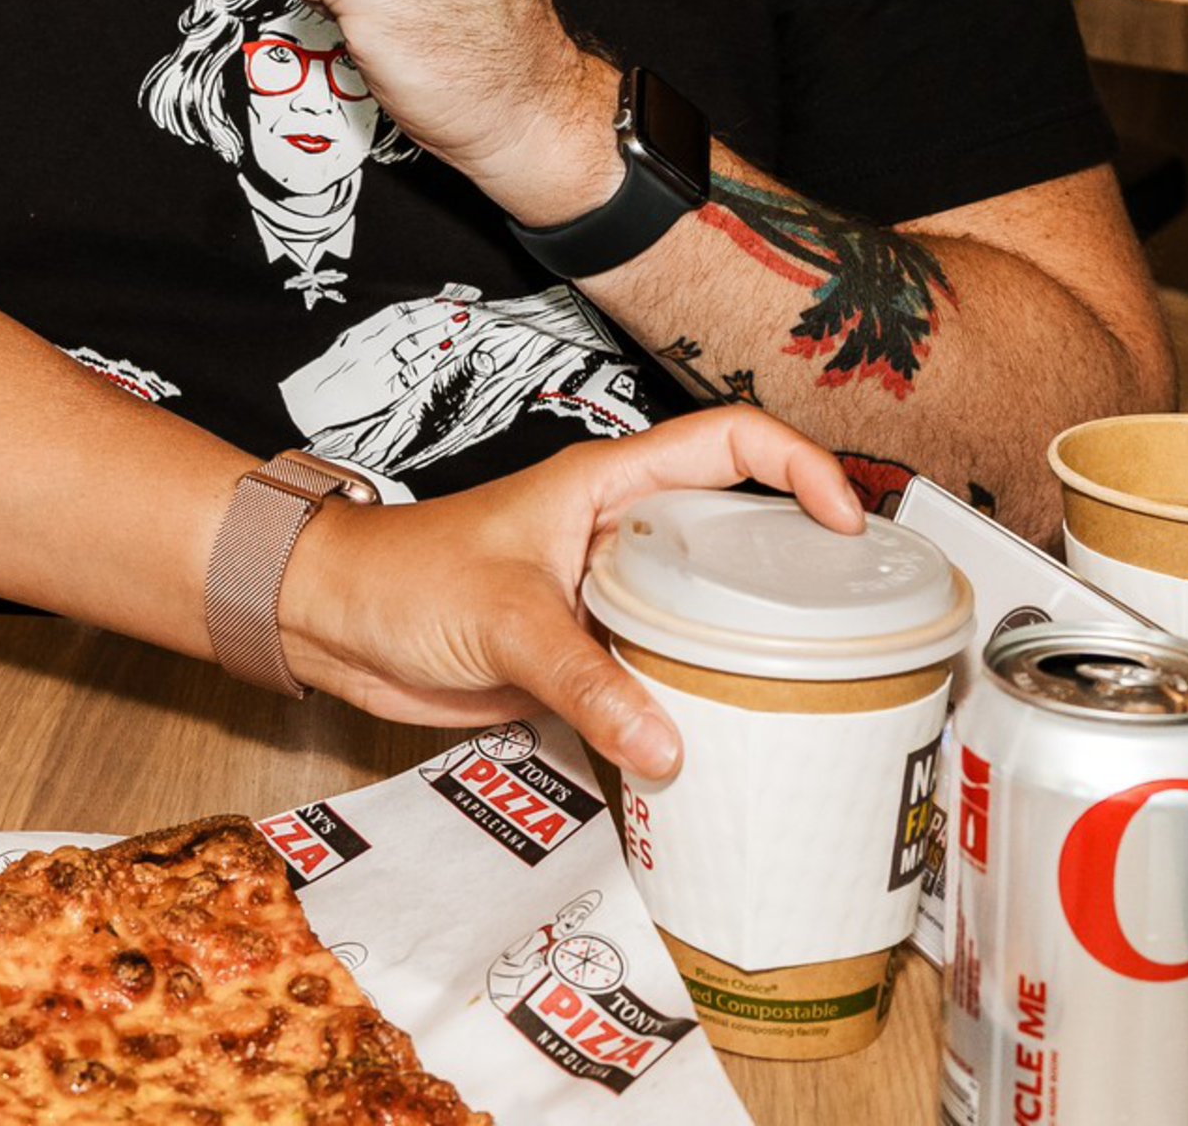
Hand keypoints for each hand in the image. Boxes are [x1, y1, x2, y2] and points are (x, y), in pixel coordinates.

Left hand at [276, 407, 861, 776]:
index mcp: (607, 485)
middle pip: (734, 529)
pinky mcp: (585, 651)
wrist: (333, 622)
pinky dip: (696, 695)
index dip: (798, 468)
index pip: (728, 443)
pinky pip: (662, 667)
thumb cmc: (400, 578)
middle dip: (795, 564)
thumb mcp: (504, 621)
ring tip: (811, 685)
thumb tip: (667, 745)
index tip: (845, 524)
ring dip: (747, 641)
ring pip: (703, 606)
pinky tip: (728, 732)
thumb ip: (586, 681)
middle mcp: (617, 532)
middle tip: (854, 619)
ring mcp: (604, 593)